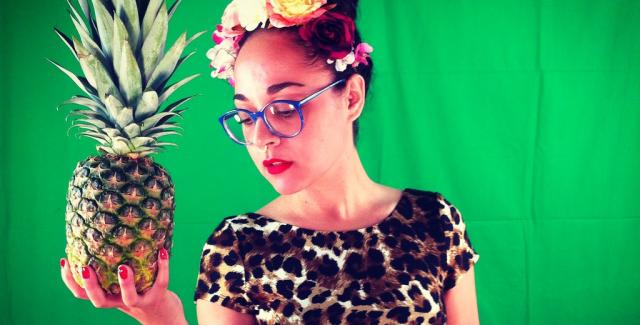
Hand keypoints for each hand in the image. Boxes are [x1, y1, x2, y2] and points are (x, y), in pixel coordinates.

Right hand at [60, 248, 187, 324]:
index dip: (70, 281)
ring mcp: (139, 302)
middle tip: (84, 268)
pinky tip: (162, 252)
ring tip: (124, 267)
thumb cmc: (140, 294)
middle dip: (90, 286)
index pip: (82, 294)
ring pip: (129, 298)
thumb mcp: (123, 286)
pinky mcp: (158, 298)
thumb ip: (112, 270)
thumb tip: (103, 237)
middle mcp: (120, 303)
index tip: (65, 260)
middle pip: (99, 301)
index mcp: (109, 297)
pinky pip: (161, 282)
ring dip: (125, 283)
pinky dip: (163, 267)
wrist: (165, 318)